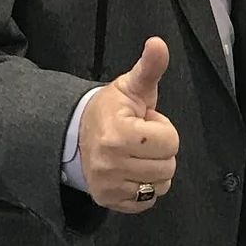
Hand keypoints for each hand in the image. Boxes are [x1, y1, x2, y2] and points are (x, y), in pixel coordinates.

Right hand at [81, 38, 179, 212]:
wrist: (75, 133)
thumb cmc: (110, 109)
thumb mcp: (131, 86)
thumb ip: (149, 67)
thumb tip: (158, 44)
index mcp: (118, 134)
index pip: (170, 141)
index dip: (162, 128)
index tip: (143, 122)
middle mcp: (111, 163)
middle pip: (168, 166)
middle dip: (160, 150)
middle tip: (140, 139)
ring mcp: (108, 185)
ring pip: (160, 185)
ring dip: (154, 169)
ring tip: (136, 153)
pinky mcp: (108, 200)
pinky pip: (146, 202)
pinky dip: (145, 188)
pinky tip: (132, 170)